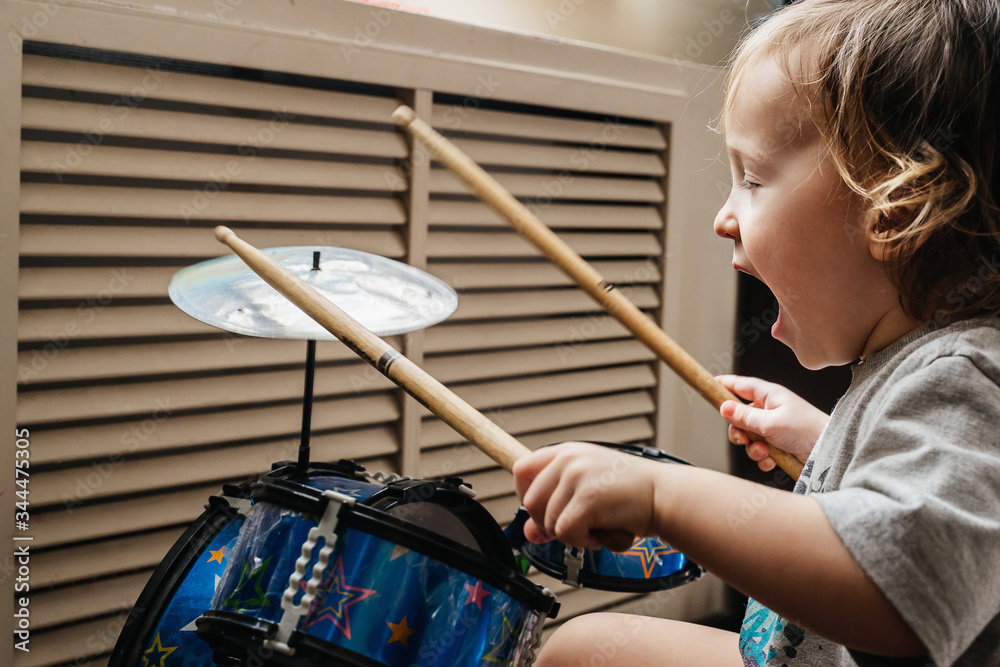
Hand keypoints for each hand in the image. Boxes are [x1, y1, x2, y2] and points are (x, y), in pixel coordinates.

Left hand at [512, 442, 661, 550]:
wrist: (665, 496)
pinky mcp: (587, 497)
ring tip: (597, 526)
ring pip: (547, 521)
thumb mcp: (587, 493)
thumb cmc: (631, 494)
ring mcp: (576, 475)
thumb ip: (555, 507)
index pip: (521, 470)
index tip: (541, 512)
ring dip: (571, 535)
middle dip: (548, 524)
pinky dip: (583, 542)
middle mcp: (568, 459)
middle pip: (530, 502)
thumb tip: (529, 533)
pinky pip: (565, 532)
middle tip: (576, 527)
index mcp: (566, 452)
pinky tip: (603, 532)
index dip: (525, 497)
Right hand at [715, 375, 828, 471]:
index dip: (725, 385)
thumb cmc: (806, 430)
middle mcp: (770, 409)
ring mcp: (774, 427)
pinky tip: (771, 460)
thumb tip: (723, 407)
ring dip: (752, 447)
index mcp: (769, 396)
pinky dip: (762, 457)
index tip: (710, 385)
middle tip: (743, 438)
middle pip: (740, 416)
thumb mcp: (770, 423)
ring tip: (764, 451)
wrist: (829, 452)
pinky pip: (760, 450)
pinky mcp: (779, 444)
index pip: (741, 385)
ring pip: (748, 436)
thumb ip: (745, 416)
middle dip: (739, 430)